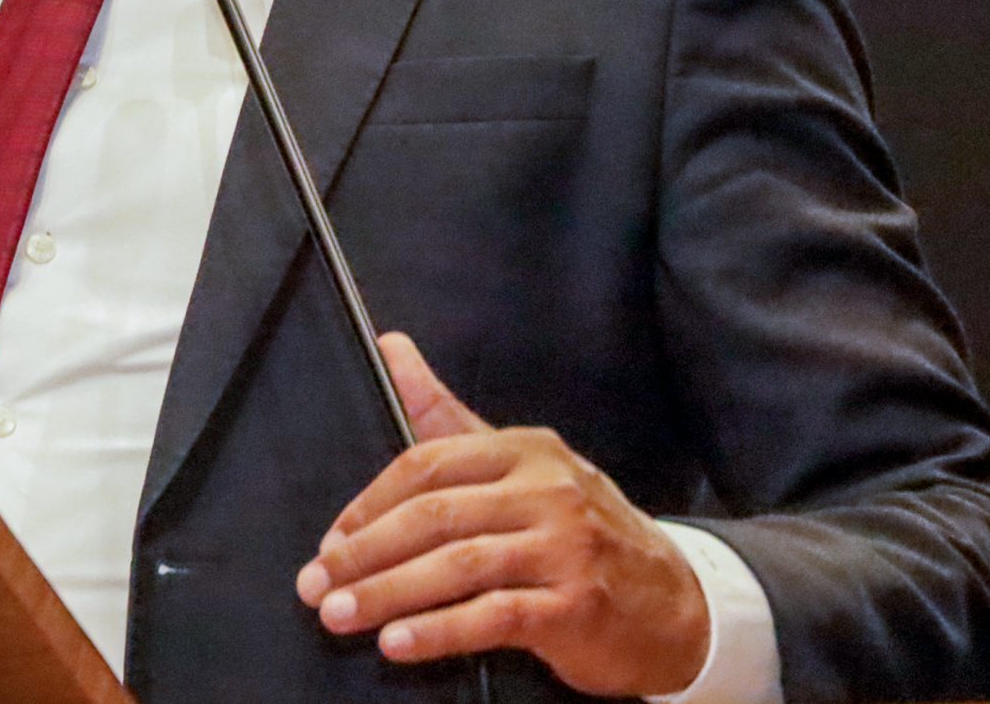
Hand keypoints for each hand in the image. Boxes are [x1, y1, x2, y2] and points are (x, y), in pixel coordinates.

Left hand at [295, 333, 711, 696]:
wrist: (675, 602)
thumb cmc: (578, 531)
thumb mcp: (522, 464)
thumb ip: (446, 412)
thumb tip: (390, 344)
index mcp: (526, 449)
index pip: (428, 464)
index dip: (369, 504)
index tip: (330, 542)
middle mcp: (548, 490)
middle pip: (435, 516)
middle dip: (365, 553)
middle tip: (315, 585)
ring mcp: (565, 547)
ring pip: (457, 565)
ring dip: (387, 594)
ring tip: (338, 616)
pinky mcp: (576, 605)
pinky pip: (492, 616)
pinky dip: (437, 631)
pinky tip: (396, 644)